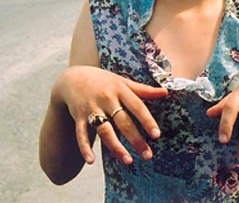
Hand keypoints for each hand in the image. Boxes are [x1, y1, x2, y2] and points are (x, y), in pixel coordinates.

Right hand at [52, 66, 167, 164]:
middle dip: (136, 139)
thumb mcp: (123, 82)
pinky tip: (91, 161)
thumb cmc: (104, 82)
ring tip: (128, 161)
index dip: (147, 121)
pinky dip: (84, 148)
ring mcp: (91, 108)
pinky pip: (81, 134)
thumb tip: (166, 92)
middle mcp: (106, 99)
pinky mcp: (79, 117)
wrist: (73, 78)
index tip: (156, 135)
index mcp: (120, 89)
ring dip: (116, 147)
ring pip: (104, 130)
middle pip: (123, 121)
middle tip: (148, 155)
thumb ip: (143, 90)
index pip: (137, 106)